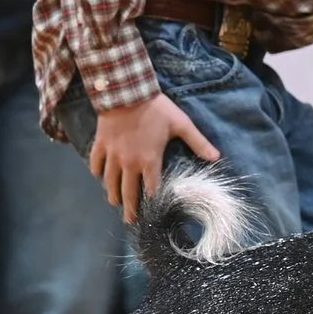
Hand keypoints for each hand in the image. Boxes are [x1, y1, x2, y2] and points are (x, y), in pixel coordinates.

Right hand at [90, 94, 221, 223]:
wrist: (126, 92)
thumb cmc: (156, 109)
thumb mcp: (182, 124)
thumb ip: (198, 143)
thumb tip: (217, 158)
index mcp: (149, 161)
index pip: (151, 190)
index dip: (153, 203)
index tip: (154, 214)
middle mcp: (129, 163)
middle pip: (128, 192)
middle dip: (130, 209)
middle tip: (130, 221)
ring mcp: (113, 155)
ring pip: (109, 182)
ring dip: (112, 194)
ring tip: (114, 203)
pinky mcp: (100, 144)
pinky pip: (96, 162)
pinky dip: (97, 171)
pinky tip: (99, 176)